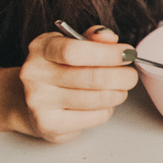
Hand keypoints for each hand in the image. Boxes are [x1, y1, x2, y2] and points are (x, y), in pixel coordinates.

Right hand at [13, 26, 135, 142]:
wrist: (31, 103)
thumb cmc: (58, 70)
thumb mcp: (72, 45)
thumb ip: (92, 39)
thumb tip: (109, 37)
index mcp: (41, 49)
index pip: (74, 51)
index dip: (108, 53)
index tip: (127, 54)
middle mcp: (35, 74)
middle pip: (91, 77)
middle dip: (121, 77)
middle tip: (130, 76)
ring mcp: (39, 101)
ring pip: (96, 99)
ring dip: (117, 94)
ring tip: (119, 89)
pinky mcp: (49, 124)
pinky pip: (94, 117)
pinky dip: (106, 110)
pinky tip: (101, 104)